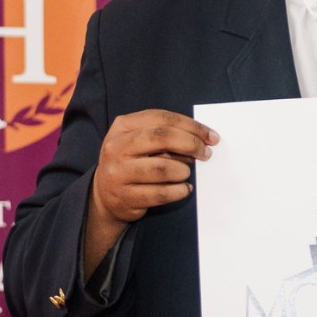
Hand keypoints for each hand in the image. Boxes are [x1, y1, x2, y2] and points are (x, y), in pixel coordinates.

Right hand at [85, 110, 218, 276]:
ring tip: (186, 172)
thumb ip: (164, 134)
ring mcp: (118, 173)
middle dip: (191, 144)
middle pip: (162, 138)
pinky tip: (184, 188)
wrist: (105, 195)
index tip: (211, 136)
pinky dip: (180, 191)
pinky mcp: (125, 197)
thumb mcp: (140, 140)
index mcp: (122, 126)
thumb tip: (202, 138)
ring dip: (183, 170)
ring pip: (163, 168)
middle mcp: (116, 147)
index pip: (162, 118)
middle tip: (206, 153)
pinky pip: (162, 193)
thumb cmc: (132, 161)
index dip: (191, 126)